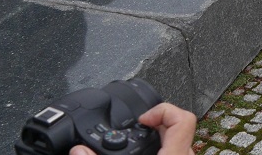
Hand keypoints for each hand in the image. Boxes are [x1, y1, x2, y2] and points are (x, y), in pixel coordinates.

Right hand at [69, 102, 196, 154]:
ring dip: (158, 137)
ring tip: (138, 141)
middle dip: (155, 123)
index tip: (141, 118)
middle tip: (136, 129)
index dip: (161, 110)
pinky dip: (159, 148)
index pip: (182, 118)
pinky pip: (173, 151)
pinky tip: (142, 154)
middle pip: (179, 126)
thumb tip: (79, 150)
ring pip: (177, 141)